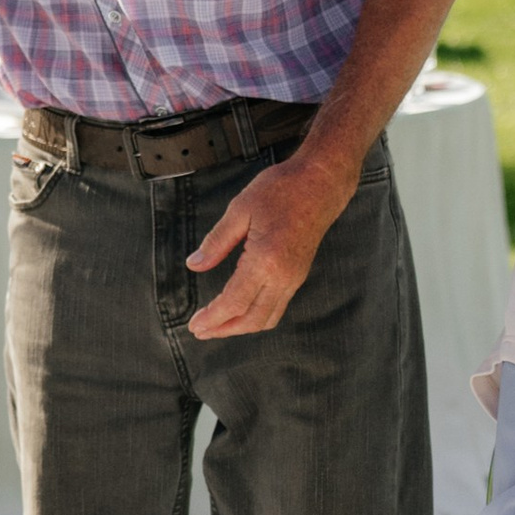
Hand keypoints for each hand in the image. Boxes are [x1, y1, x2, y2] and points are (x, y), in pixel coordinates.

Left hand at [186, 153, 354, 341]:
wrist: (321, 183)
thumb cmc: (281, 190)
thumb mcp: (239, 210)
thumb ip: (216, 242)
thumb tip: (194, 265)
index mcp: (265, 260)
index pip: (234, 302)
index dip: (213, 318)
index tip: (195, 325)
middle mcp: (283, 276)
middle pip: (252, 319)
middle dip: (225, 329)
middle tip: (200, 331)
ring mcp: (294, 278)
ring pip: (267, 317)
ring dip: (241, 326)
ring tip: (217, 326)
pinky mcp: (299, 274)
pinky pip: (277, 306)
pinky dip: (257, 315)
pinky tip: (241, 310)